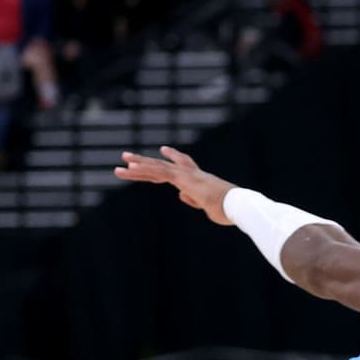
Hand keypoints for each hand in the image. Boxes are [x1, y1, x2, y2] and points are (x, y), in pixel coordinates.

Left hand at [113, 146, 236, 223]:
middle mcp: (192, 174)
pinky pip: (158, 173)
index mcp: (200, 180)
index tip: (164, 150)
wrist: (237, 205)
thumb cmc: (229, 209)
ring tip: (122, 160)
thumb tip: (180, 195)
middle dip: (147, 161)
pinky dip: (142, 170)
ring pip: (157, 167)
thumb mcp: (209, 206)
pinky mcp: (182, 179)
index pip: (184, 166)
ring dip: (138, 164)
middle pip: (164, 165)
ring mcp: (186, 175)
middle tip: (129, 156)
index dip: (174, 158)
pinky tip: (129, 168)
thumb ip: (194, 199)